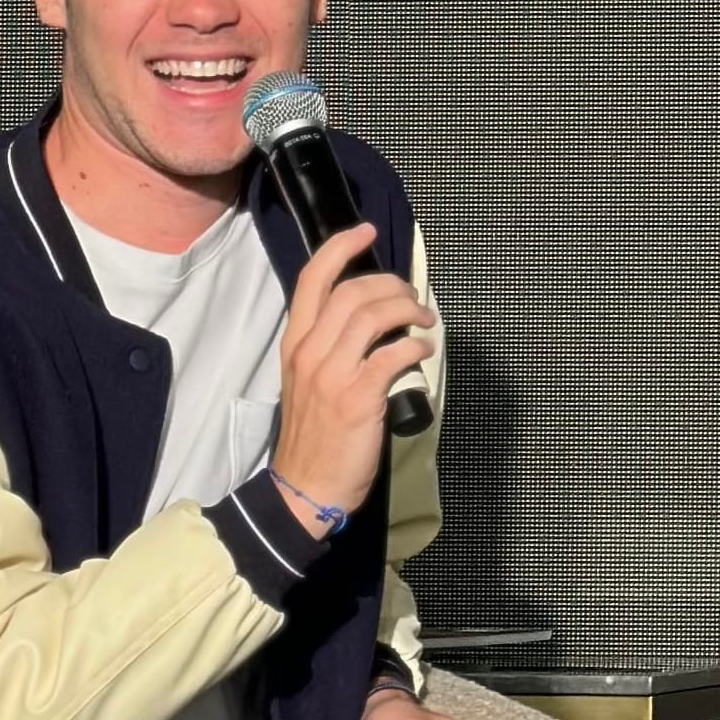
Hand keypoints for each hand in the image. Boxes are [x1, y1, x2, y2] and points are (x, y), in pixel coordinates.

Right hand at [271, 223, 436, 535]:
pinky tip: (423, 350)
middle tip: (412, 296)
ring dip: (409, 310)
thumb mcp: (306, 382)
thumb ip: (328, 348)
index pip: (312, 280)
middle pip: (353, 291)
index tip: (365, 231)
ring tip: (425, 321)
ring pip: (374, 316)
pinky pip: (394, 355)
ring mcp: (333, 375)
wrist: (303, 488)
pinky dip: (415, 346)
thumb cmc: (312, 436)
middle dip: (391, 284)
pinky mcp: (358, 398)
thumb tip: (368, 321)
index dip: (340, 247)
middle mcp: (310, 352)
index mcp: (295, 344)